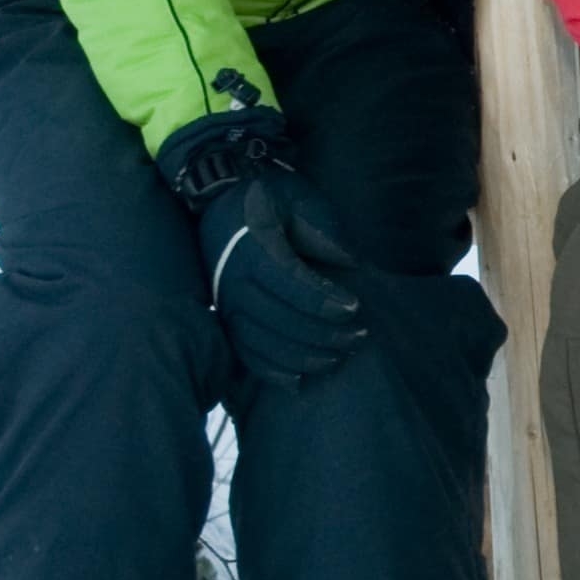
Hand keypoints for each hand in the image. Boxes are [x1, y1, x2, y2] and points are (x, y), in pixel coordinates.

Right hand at [160, 113, 365, 385]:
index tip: (356, 308)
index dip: (322, 300)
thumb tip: (351, 264)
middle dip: (322, 332)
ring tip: (338, 357)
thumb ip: (323, 232)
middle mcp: (233, 279)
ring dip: (301, 355)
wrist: (219, 200)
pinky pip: (242, 351)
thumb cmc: (270, 199)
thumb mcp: (299, 201)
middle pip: (278, 316)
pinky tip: (298, 380)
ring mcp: (224, 302)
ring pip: (260, 340)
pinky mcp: (223, 317)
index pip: (290, 281)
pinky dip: (268, 370)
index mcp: (254, 246)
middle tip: (359, 337)